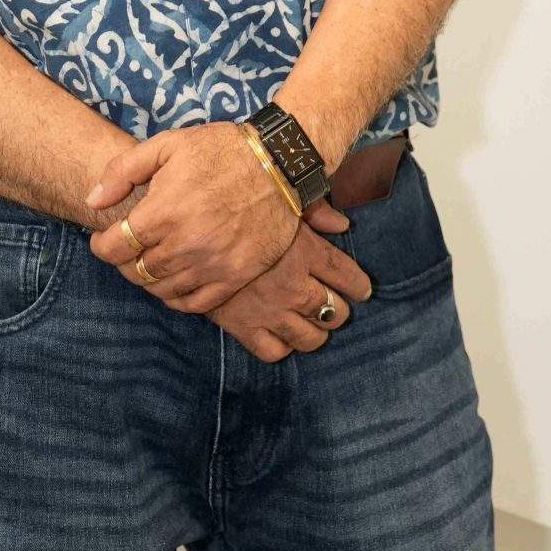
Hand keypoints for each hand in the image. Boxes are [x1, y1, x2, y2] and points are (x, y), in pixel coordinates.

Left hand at [85, 122, 299, 312]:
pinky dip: (177, 298)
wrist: (279, 163)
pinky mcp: (235, 277)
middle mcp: (186, 244)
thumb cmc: (220, 150)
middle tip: (125, 251)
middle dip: (124, 263)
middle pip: (137, 272)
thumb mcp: (167, 145)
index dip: (101, 247)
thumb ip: (123, 171)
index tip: (102, 240)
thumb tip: (92, 200)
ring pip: (163, 290)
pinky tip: (174, 282)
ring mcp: (212, 264)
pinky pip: (195, 303)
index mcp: (165, 211)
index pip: (116, 248)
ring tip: (149, 263)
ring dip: (148, 280)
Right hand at [210, 203, 372, 361]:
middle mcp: (293, 285)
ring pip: (310, 337)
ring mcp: (269, 310)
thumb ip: (315, 209)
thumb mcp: (280, 199)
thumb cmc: (236, 207)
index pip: (347, 276)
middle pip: (334, 310)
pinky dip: (283, 346)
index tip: (362, 289)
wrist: (188, 227)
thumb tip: (342, 223)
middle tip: (335, 304)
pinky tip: (282, 333)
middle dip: (340, 309)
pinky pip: (274, 350)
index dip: (359, 285)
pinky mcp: (243, 327)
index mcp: (304, 251)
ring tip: (315, 323)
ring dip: (318, 332)